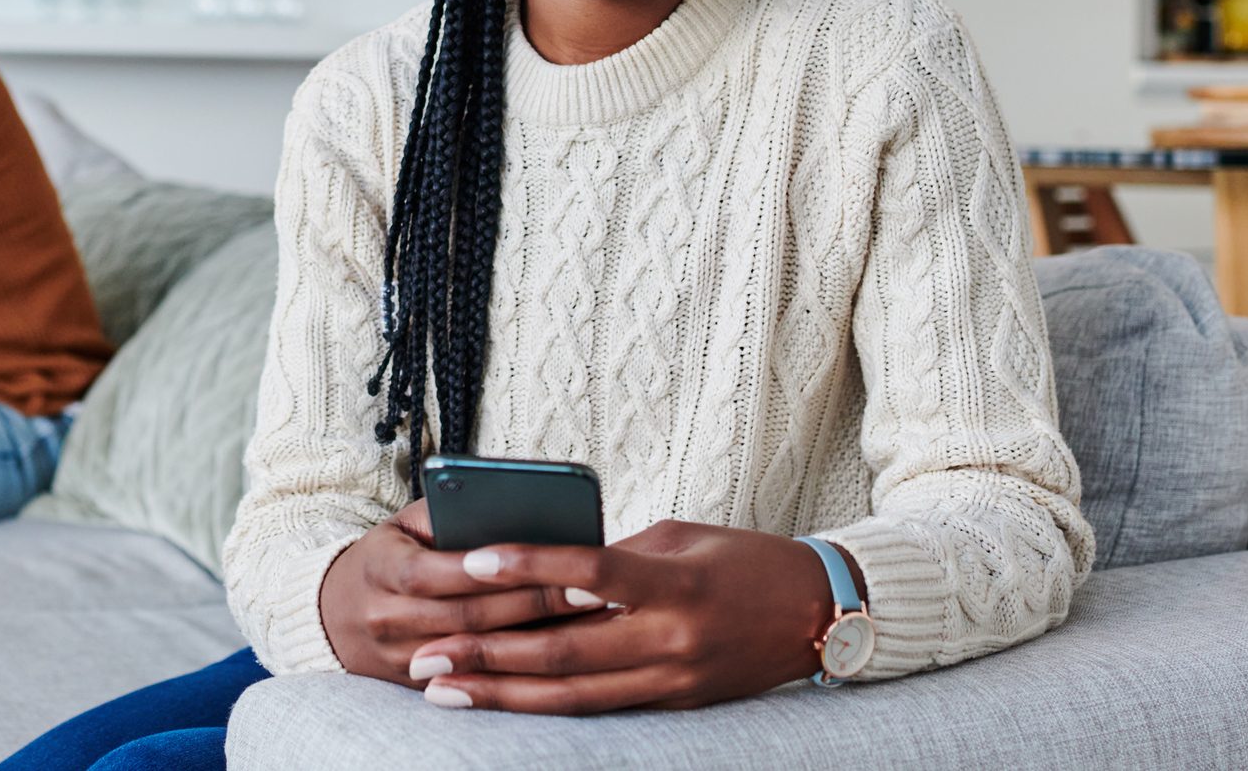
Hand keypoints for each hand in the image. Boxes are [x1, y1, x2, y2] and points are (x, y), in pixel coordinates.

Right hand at [318, 500, 600, 685]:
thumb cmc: (391, 555)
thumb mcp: (406, 525)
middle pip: (467, 616)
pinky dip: (522, 666)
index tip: (540, 555)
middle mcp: (386, 619)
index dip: (486, 568)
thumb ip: (449, 514)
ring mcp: (402, 660)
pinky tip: (564, 650)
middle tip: (590, 588)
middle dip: (532, 603)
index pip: (435, 572)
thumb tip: (513, 505)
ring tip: (587, 617)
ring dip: (535, 637)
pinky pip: (478, 679)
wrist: (337, 616)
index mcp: (381, 569)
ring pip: (478, 653)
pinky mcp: (421, 689)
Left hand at [405, 519, 852, 713]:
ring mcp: (673, 681)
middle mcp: (672, 641)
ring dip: (500, 693)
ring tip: (441, 688)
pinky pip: (598, 709)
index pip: (591, 573)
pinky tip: (499, 700)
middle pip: (565, 650)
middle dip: (488, 653)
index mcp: (675, 584)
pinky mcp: (675, 705)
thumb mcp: (679, 537)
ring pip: (571, 694)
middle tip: (425, 652)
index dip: (530, 566)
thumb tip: (547, 566)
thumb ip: (615, 555)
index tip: (473, 558)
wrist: (822, 614)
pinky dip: (543, 705)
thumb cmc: (746, 559)